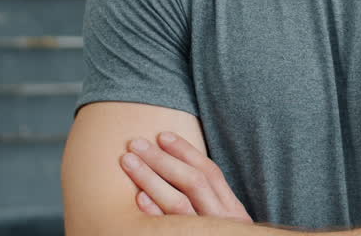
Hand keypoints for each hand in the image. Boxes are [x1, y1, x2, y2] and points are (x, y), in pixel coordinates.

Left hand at [119, 131, 252, 222]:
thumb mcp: (225, 222)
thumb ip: (211, 201)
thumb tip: (180, 168)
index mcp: (232, 211)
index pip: (210, 173)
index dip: (186, 152)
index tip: (162, 135)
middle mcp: (222, 223)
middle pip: (192, 183)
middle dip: (163, 160)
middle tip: (136, 143)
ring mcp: (206, 235)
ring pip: (178, 205)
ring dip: (151, 179)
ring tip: (128, 162)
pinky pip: (171, 232)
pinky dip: (154, 215)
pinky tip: (137, 199)